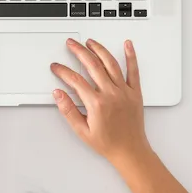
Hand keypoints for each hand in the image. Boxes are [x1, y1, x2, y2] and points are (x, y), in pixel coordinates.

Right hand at [51, 39, 150, 165]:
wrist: (130, 151)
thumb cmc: (108, 143)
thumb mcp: (82, 131)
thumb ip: (68, 110)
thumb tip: (58, 94)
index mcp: (96, 104)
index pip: (75, 80)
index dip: (63, 71)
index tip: (57, 66)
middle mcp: (111, 94)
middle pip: (92, 65)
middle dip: (79, 51)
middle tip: (71, 44)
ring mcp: (124, 91)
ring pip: (110, 63)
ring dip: (99, 49)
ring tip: (90, 42)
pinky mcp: (135, 92)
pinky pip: (133, 71)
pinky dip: (131, 56)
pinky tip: (127, 45)